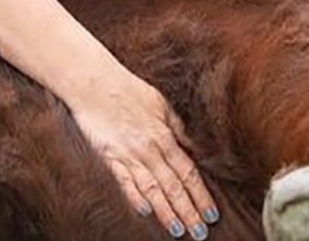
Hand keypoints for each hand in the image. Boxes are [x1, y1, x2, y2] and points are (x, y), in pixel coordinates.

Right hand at [66, 71, 218, 238]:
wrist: (96, 82)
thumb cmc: (131, 91)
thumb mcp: (163, 105)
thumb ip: (178, 129)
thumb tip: (195, 148)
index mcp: (166, 137)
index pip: (188, 172)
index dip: (201, 195)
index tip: (211, 213)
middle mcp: (150, 149)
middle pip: (173, 185)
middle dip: (188, 210)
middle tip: (200, 232)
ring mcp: (129, 154)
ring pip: (152, 188)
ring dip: (166, 211)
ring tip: (178, 231)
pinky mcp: (108, 156)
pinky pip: (123, 181)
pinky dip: (134, 197)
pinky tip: (145, 212)